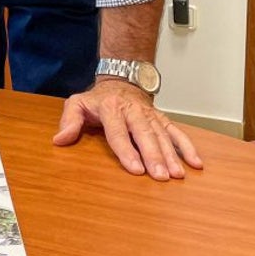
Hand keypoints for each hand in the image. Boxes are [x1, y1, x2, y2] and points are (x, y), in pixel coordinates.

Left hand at [52, 78, 203, 179]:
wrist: (122, 79)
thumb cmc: (98, 99)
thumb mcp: (77, 104)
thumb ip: (69, 121)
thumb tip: (59, 139)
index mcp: (111, 108)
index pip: (118, 132)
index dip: (126, 151)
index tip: (135, 169)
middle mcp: (133, 111)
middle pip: (144, 135)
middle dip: (153, 156)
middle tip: (160, 176)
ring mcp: (149, 115)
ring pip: (162, 135)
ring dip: (171, 155)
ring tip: (177, 174)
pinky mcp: (162, 118)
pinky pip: (176, 132)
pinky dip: (187, 146)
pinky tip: (195, 163)